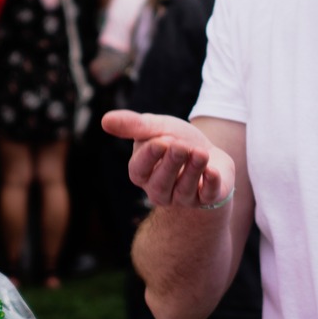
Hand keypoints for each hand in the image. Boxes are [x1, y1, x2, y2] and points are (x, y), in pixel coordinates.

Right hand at [102, 109, 233, 209]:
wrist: (206, 151)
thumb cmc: (174, 140)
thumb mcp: (155, 128)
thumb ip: (133, 125)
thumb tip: (104, 120)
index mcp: (142, 173)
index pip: (140, 169)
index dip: (150, 156)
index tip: (161, 140)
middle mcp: (160, 190)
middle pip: (161, 183)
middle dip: (171, 163)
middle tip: (180, 145)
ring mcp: (183, 198)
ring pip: (184, 190)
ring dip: (193, 170)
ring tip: (200, 152)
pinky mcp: (207, 198)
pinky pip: (208, 196)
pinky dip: (211, 184)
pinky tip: (213, 171)